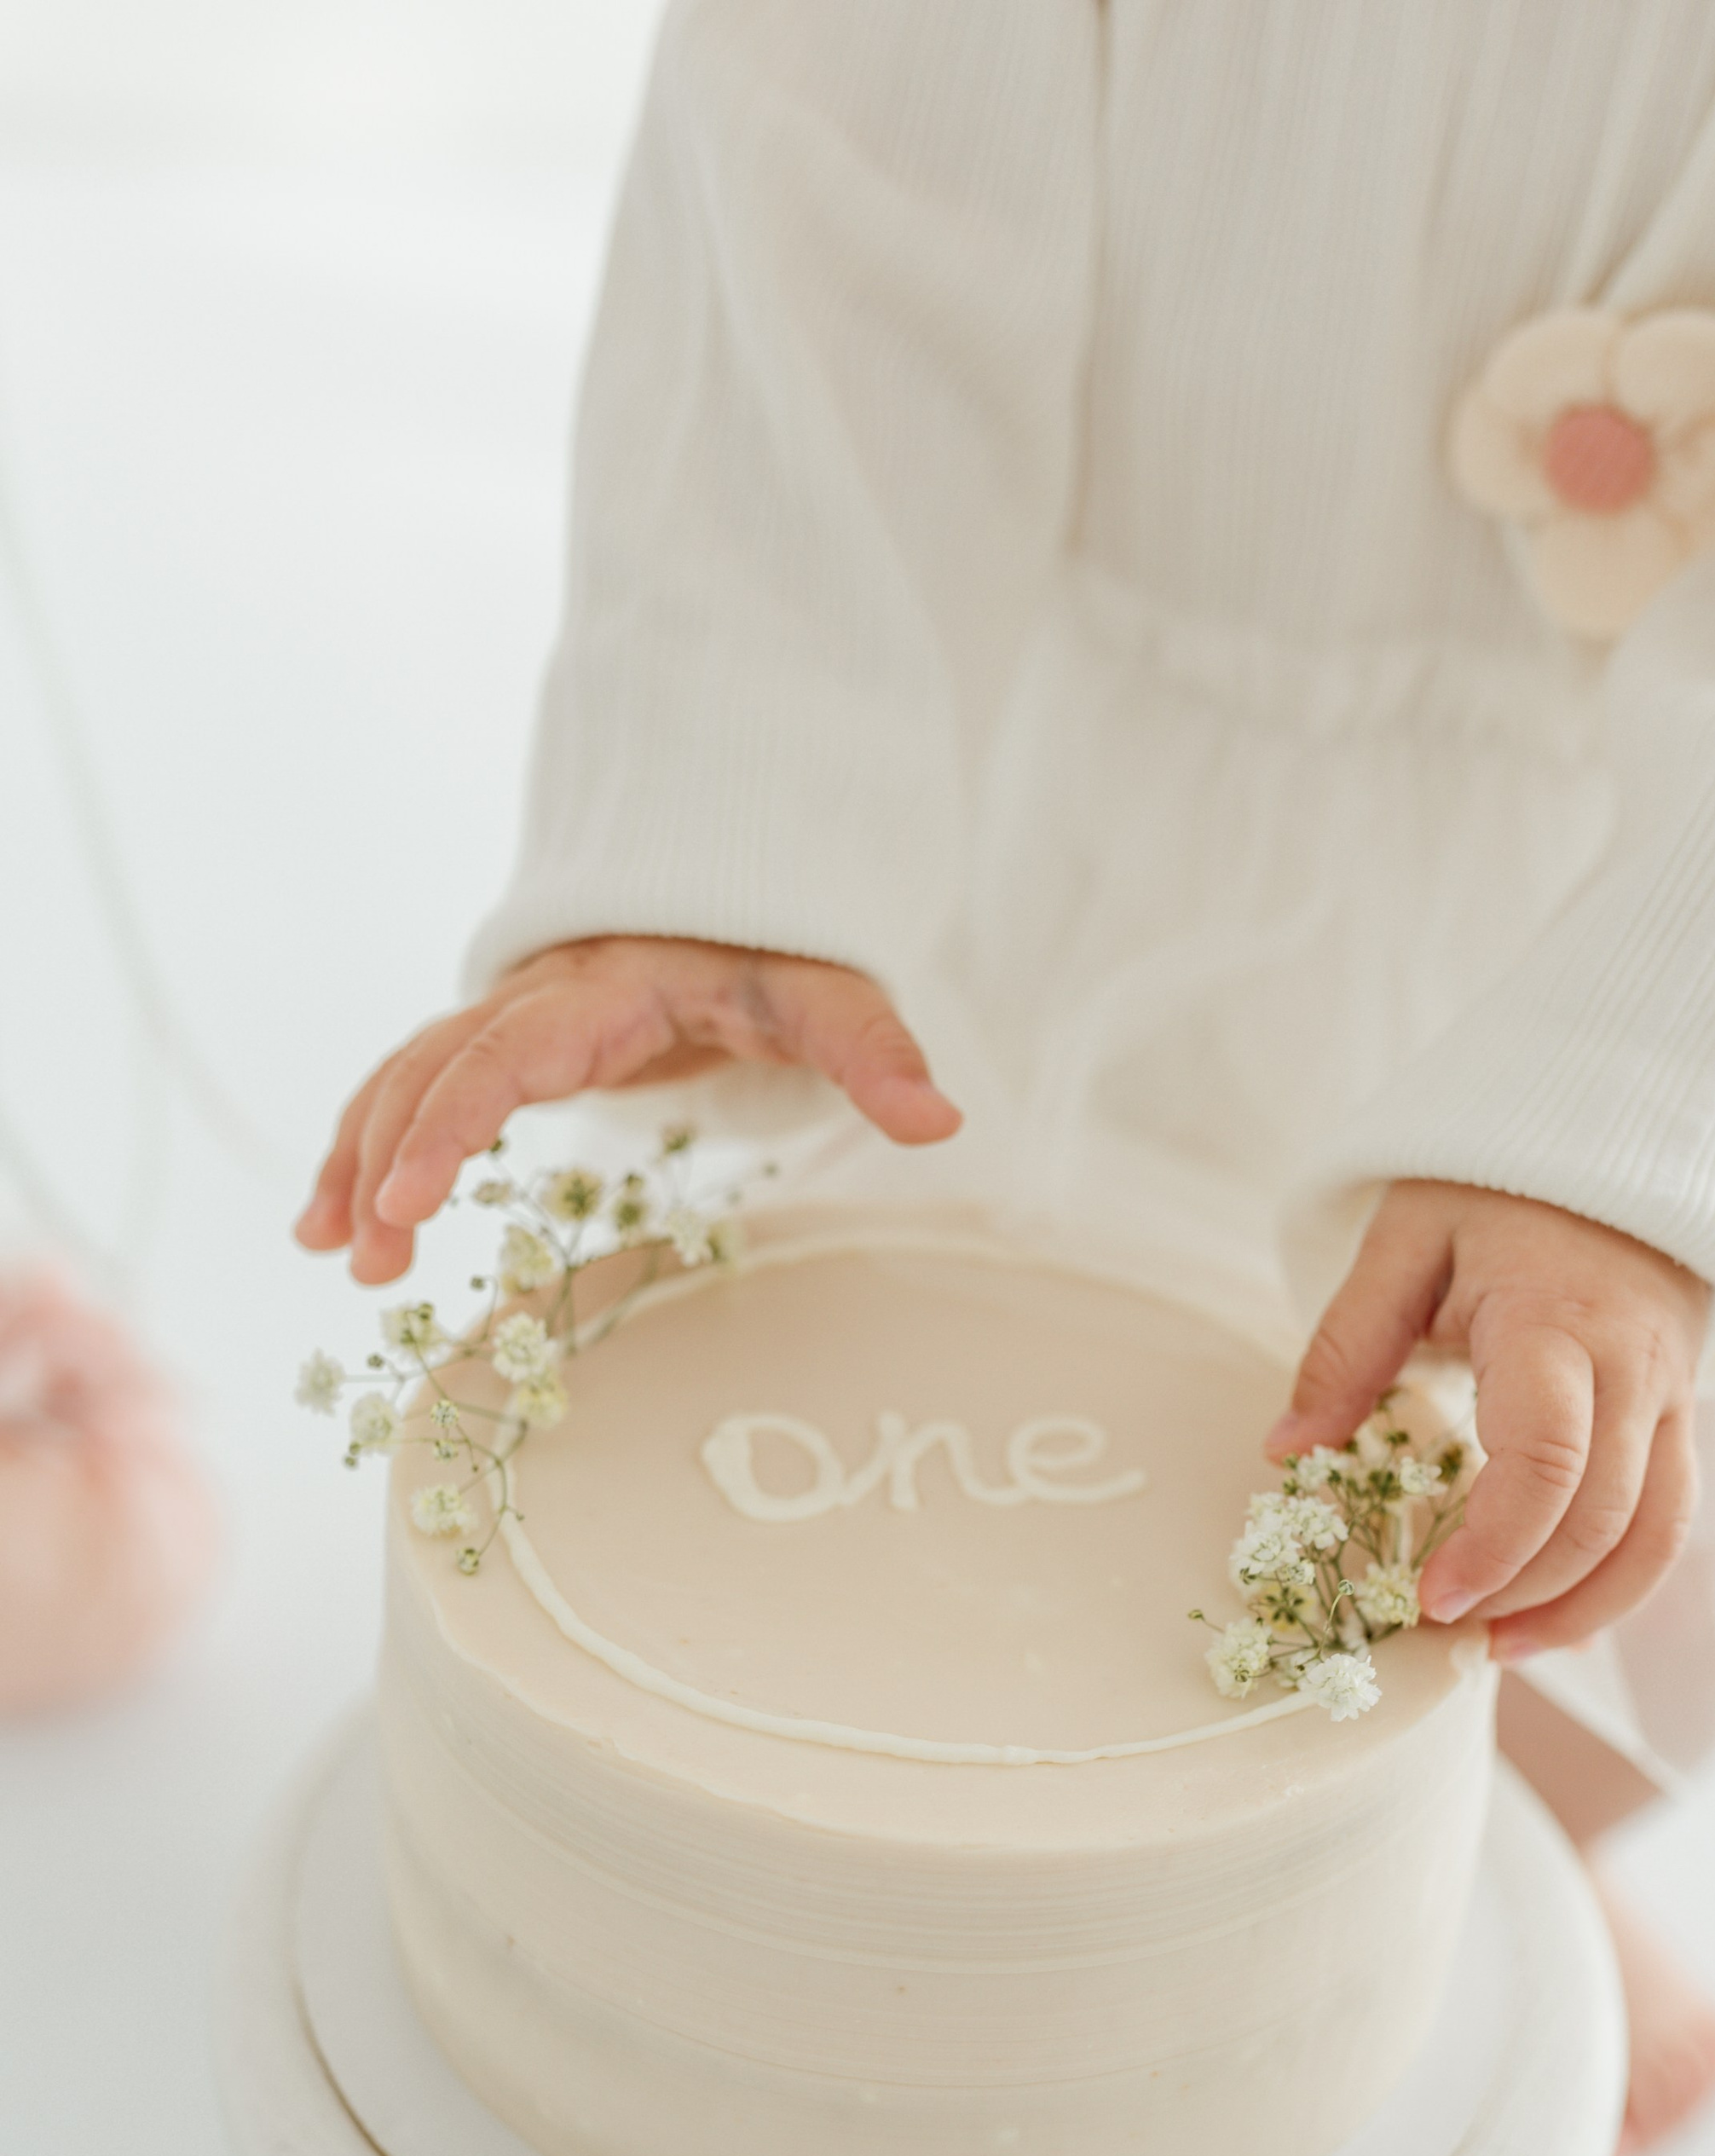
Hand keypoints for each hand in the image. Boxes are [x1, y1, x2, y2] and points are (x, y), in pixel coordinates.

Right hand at [294, 935, 959, 1282]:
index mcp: (597, 991)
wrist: (743, 895)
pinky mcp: (511, 1044)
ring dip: (360, 1159)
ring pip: (407, 1078)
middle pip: (429, 1071)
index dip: (445, 1127)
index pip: (500, 1058)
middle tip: (365, 1259)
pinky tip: (342, 1219)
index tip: (407, 1201)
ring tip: (334, 1251)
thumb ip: (875, 1052)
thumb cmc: (779, 949)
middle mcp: (536, 1001)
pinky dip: (373, 1145)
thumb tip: (939, 1120)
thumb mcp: (831, 994)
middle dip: (383, 1160)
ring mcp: (514, 1020)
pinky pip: (420, 1088)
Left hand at [1269, 1178, 1707, 1658]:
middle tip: (1444, 1628)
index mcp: (1557, 1322)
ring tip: (1501, 1648)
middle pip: (1604, 1516)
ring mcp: (1673, 1397)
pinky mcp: (1683, 1417)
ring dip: (1584, 1608)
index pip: (1548, 1458)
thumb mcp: (1405, 1239)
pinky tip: (1554, 1616)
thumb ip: (1348, 1344)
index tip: (1432, 1597)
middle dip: (1526, 1591)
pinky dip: (1618, 1583)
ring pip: (1657, 1534)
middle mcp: (1634, 1369)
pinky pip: (1670, 1519)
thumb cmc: (1500, 1189)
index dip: (1495, 1544)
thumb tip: (1287, 1452)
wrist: (1624, 1146)